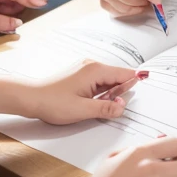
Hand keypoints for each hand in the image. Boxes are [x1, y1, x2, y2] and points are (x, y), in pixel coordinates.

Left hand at [25, 60, 144, 124]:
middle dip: (119, 92)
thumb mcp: (83, 110)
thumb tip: (123, 107)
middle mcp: (91, 65)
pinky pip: (97, 81)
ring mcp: (84, 68)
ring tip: (97, 106)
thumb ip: (106, 108)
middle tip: (113, 107)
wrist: (31, 97)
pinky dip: (100, 91)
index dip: (134, 82)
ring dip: (109, 93)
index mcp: (95, 70)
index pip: (123, 73)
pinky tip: (93, 102)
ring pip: (107, 79)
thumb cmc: (53, 102)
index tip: (146, 84)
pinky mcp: (79, 74)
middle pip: (116, 76)